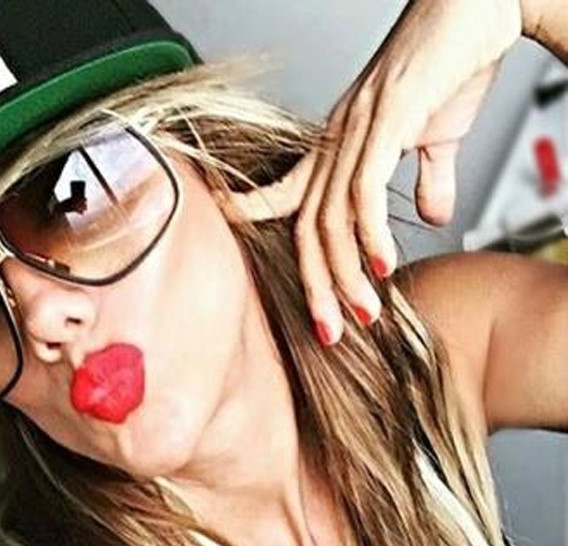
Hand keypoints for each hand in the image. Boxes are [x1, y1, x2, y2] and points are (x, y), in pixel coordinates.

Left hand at [216, 0, 522, 344]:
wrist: (479, 3)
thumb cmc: (452, 63)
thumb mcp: (436, 136)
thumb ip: (427, 178)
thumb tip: (432, 218)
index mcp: (338, 144)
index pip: (286, 193)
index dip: (255, 220)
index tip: (244, 253)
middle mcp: (337, 140)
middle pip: (308, 226)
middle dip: (316, 286)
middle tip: (329, 333)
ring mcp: (357, 129)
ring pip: (332, 217)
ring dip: (345, 273)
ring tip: (362, 314)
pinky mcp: (386, 118)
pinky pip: (364, 189)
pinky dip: (370, 233)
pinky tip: (382, 265)